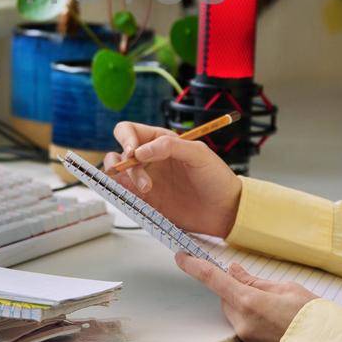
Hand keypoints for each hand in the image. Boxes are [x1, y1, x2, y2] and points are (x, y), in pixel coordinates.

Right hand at [104, 122, 241, 237]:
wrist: (225, 210)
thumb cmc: (216, 178)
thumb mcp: (199, 154)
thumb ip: (170, 146)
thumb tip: (139, 151)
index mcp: (161, 141)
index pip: (130, 131)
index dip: (126, 138)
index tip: (134, 152)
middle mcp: (149, 158)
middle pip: (119, 152)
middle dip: (124, 163)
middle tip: (143, 178)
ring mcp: (145, 179)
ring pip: (117, 172)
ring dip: (124, 178)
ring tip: (147, 190)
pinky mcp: (145, 200)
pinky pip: (124, 193)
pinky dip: (121, 192)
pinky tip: (138, 196)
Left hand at [176, 254, 316, 341]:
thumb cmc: (316, 319)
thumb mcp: (288, 289)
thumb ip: (255, 281)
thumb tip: (233, 271)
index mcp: (249, 302)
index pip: (213, 279)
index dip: (194, 266)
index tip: (182, 257)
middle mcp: (242, 326)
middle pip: (229, 303)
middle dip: (242, 298)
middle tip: (271, 300)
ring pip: (240, 324)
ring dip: (254, 319)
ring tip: (284, 322)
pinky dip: (261, 337)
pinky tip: (283, 338)